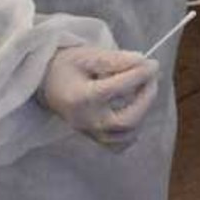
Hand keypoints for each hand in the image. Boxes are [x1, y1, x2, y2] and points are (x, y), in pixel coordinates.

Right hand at [40, 47, 159, 146]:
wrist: (47, 83)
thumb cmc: (67, 67)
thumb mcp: (87, 55)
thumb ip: (115, 59)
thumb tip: (142, 61)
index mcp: (79, 98)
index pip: (115, 89)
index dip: (138, 75)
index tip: (151, 64)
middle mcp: (85, 120)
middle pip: (125, 121)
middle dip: (145, 98)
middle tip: (151, 78)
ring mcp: (90, 132)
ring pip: (126, 134)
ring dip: (142, 110)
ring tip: (143, 89)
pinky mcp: (94, 137)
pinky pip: (120, 143)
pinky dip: (133, 128)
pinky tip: (134, 108)